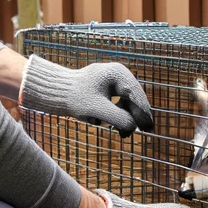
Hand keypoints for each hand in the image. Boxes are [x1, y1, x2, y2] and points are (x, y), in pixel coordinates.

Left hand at [20, 55, 153, 136]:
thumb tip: (135, 126)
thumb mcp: (97, 110)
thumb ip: (117, 118)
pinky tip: (119, 129)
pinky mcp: (110, 88)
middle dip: (136, 116)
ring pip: (128, 102)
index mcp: (117, 73)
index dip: (144, 113)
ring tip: (124, 135)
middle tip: (145, 133)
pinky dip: (120, 115)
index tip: (149, 128)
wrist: (57, 91)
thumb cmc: (75, 98)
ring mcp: (115, 81)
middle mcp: (119, 74)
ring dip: (127, 117)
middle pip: (134, 98)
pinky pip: (120, 103)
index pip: (136, 95)